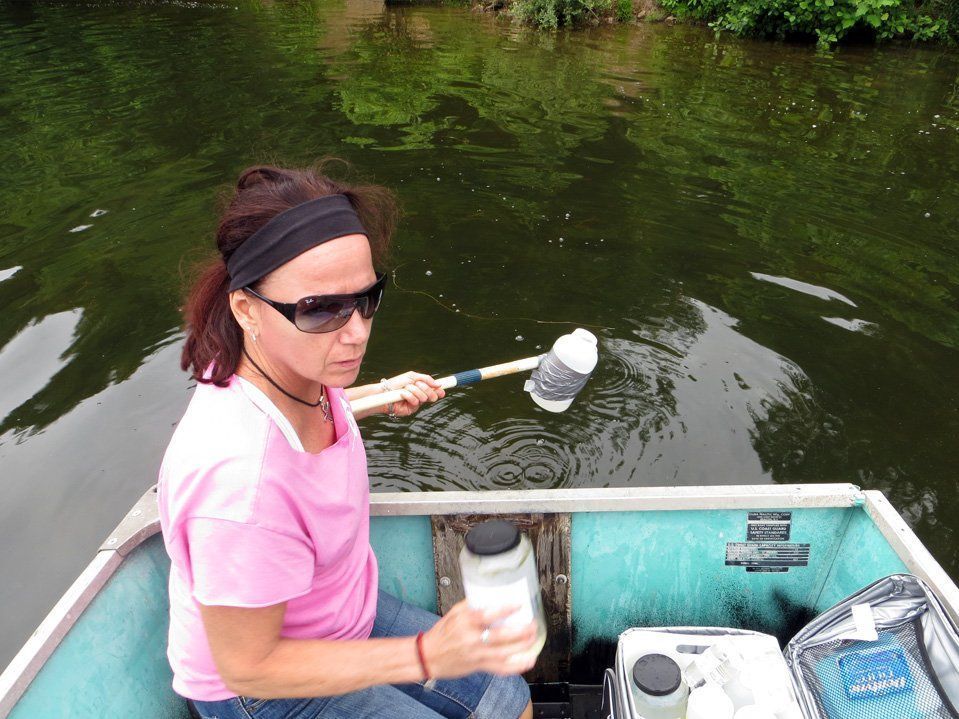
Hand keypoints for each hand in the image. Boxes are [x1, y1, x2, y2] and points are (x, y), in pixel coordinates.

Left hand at [381, 372, 445, 417]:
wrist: (384, 392)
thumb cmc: (396, 383)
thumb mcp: (412, 377)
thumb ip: (426, 379)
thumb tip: (438, 384)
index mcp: (421, 388)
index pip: (434, 391)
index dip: (439, 391)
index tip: (441, 390)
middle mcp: (420, 396)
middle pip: (432, 394)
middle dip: (425, 388)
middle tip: (418, 384)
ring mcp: (416, 404)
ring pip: (423, 397)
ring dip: (414, 390)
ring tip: (405, 388)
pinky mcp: (410, 410)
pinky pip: (415, 401)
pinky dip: (408, 395)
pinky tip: (402, 394)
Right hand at [420, 600, 538, 678]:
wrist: (429, 656)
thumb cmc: (442, 633)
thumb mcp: (454, 612)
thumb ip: (473, 605)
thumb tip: (492, 596)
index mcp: (465, 622)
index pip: (488, 615)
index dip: (505, 610)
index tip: (519, 605)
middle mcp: (471, 639)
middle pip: (500, 636)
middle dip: (521, 631)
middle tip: (532, 624)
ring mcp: (476, 654)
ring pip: (504, 653)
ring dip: (522, 647)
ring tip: (534, 638)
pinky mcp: (479, 666)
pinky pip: (501, 669)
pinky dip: (517, 666)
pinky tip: (529, 660)